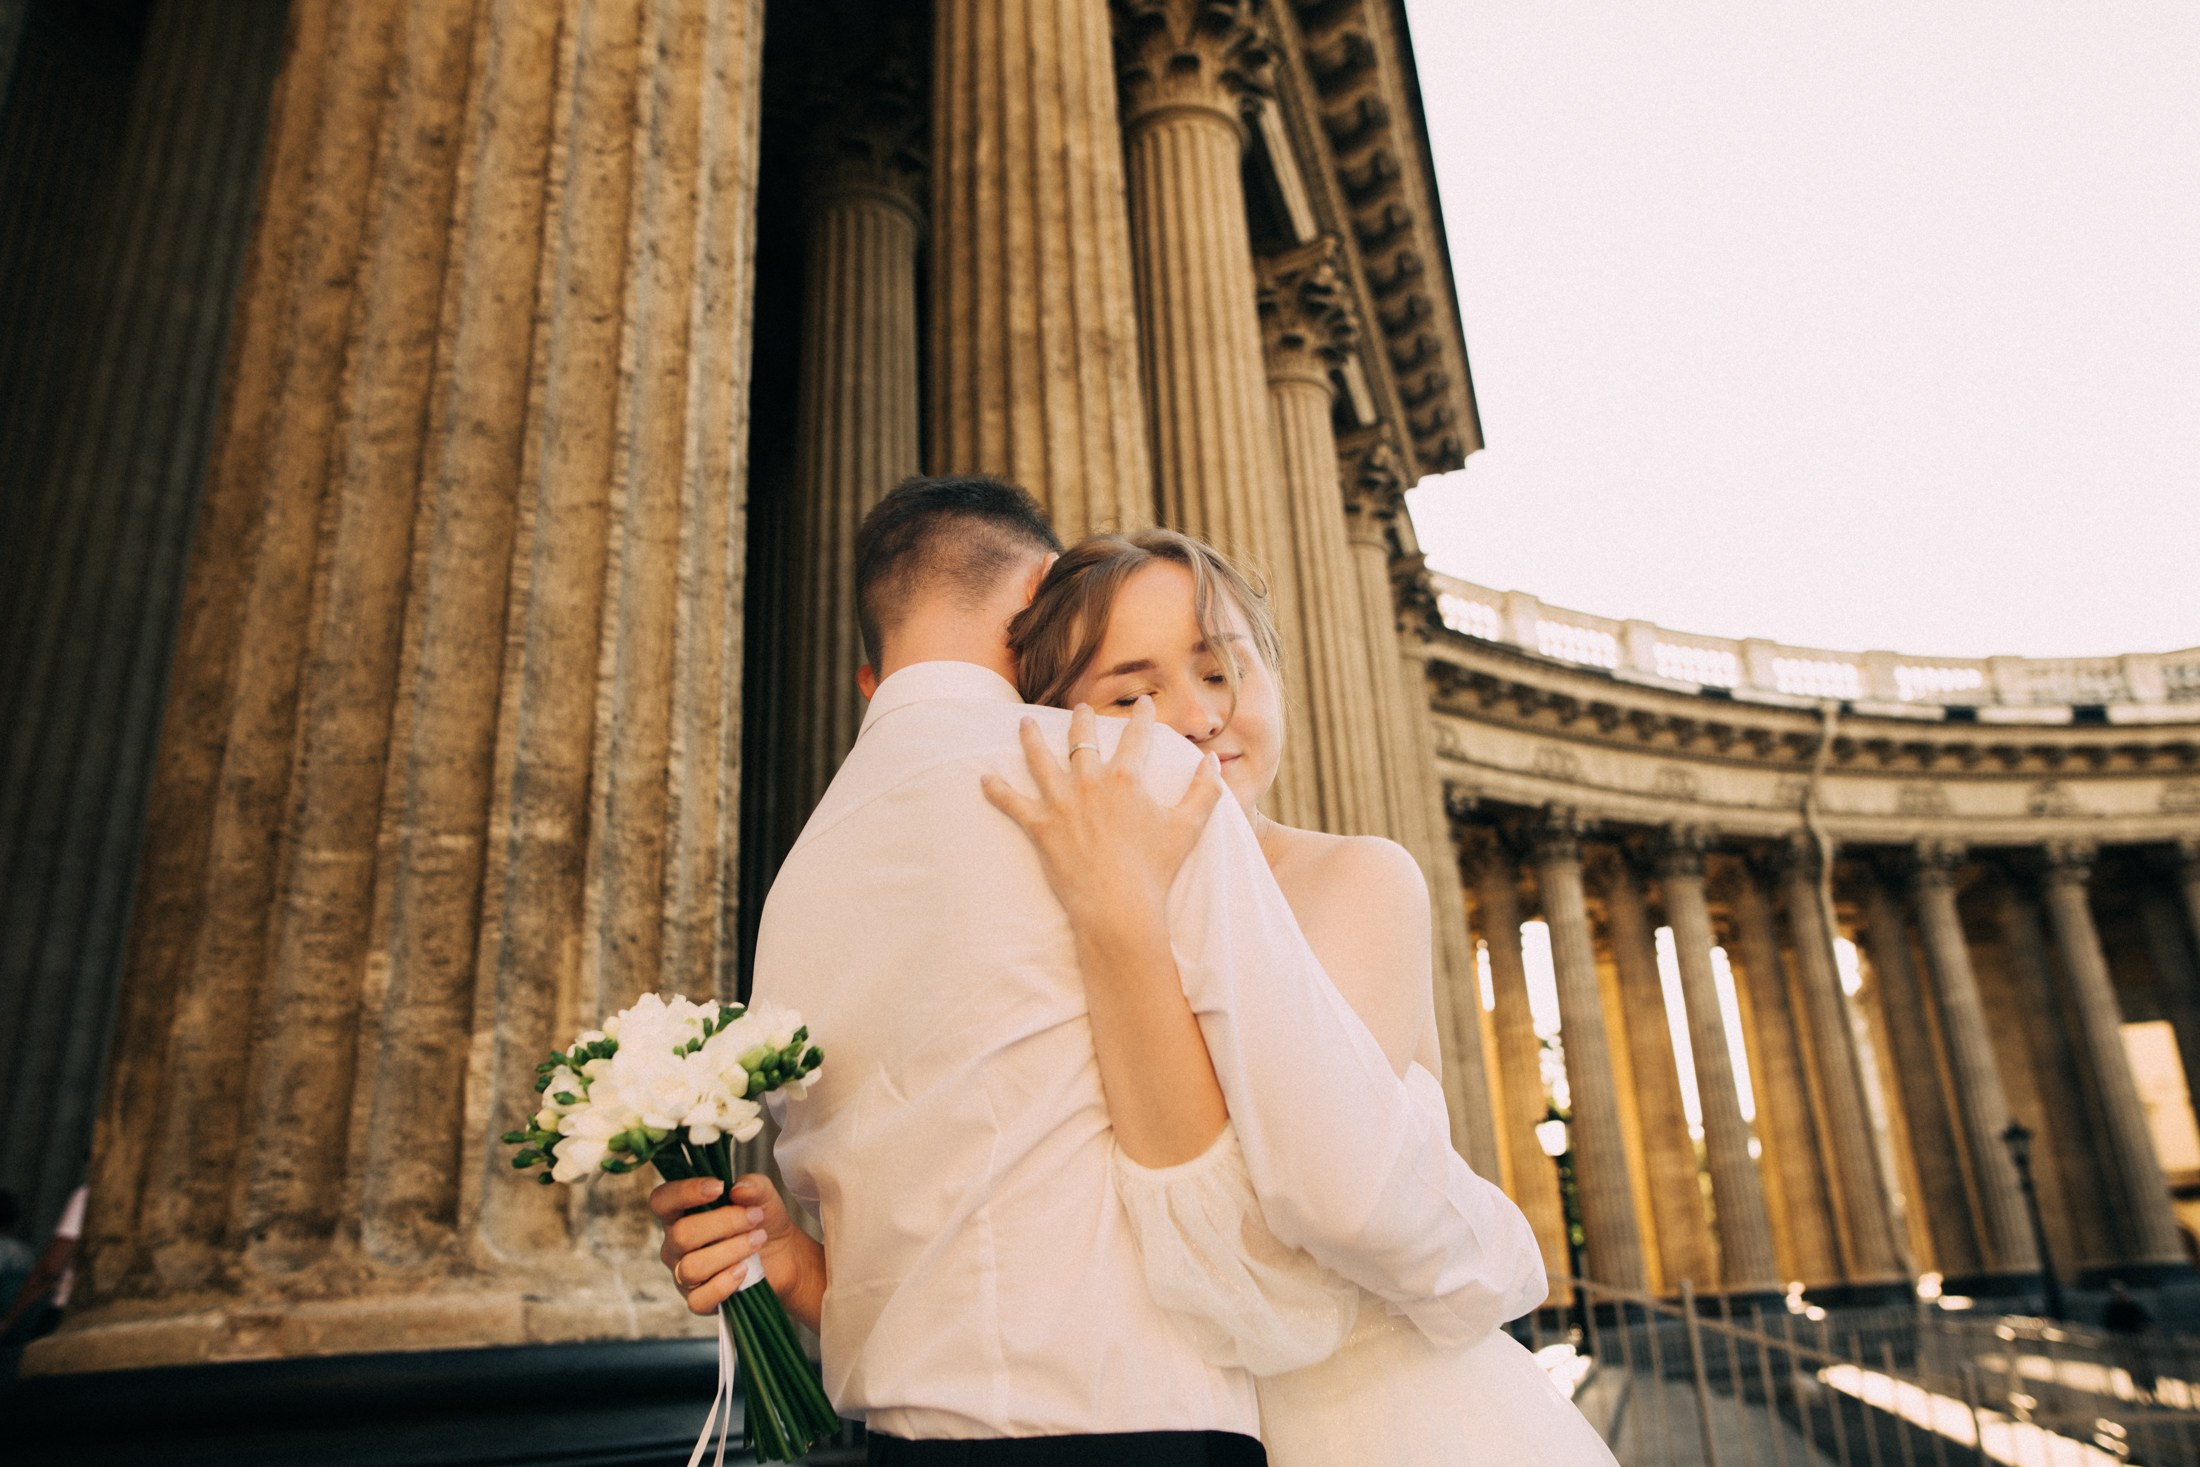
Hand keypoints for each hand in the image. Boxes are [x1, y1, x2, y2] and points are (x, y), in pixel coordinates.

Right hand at [650, 1173, 826, 1331]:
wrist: (783, 1256)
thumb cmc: (761, 1221)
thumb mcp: (764, 1197)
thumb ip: (753, 1185)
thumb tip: (738, 1189)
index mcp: (680, 1214)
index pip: (662, 1201)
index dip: (683, 1192)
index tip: (718, 1187)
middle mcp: (675, 1245)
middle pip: (682, 1234)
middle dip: (724, 1222)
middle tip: (755, 1216)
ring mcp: (683, 1275)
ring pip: (692, 1267)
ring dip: (730, 1251)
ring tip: (757, 1240)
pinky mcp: (699, 1301)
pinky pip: (699, 1299)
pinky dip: (725, 1284)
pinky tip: (744, 1270)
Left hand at [980, 699, 1225, 931]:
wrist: (1118, 907)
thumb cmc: (1155, 870)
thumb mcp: (1188, 827)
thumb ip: (1204, 791)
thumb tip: (1214, 761)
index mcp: (1126, 778)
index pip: (1136, 737)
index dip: (1142, 717)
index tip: (1143, 703)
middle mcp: (1090, 783)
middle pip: (1081, 741)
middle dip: (1081, 721)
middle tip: (1079, 709)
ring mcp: (1062, 803)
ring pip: (1040, 760)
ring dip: (1031, 739)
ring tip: (1024, 724)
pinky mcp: (1040, 827)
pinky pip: (1012, 803)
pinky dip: (996, 790)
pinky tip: (983, 778)